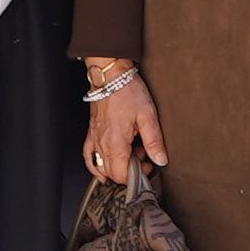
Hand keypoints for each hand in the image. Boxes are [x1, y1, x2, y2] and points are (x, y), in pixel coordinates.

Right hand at [84, 68, 164, 182]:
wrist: (110, 75)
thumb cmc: (127, 91)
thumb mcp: (147, 115)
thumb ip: (154, 141)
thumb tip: (161, 160)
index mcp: (116, 143)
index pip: (122, 175)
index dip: (137, 175)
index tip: (148, 166)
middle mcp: (102, 144)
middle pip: (113, 173)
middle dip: (130, 171)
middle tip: (144, 158)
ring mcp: (95, 139)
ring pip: (102, 167)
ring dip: (117, 167)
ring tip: (131, 154)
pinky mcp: (92, 133)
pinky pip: (88, 157)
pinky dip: (95, 167)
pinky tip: (102, 170)